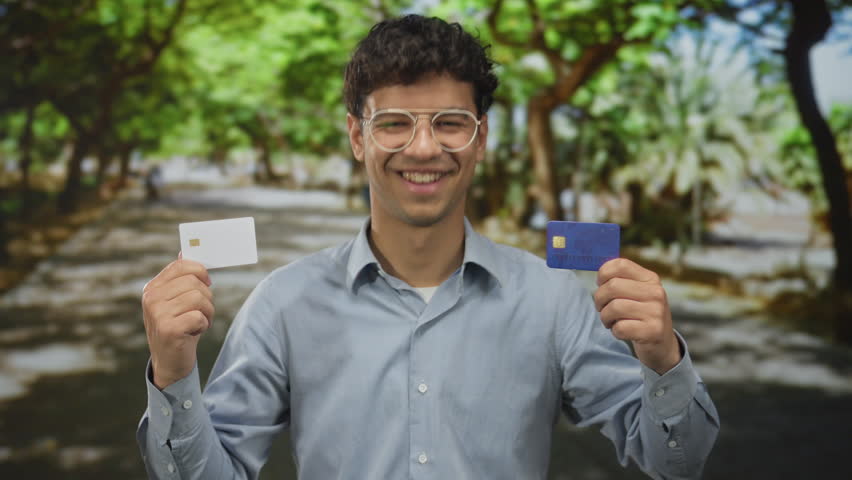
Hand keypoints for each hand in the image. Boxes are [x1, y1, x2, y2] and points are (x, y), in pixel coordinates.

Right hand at [141, 255, 213, 388]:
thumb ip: (180, 278)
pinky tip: (194, 333)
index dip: (200, 272)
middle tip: (201, 312)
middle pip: (195, 282)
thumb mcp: (177, 300)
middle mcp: (151, 298)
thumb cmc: (179, 328)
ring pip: (200, 298)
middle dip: (207, 298)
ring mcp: (158, 314)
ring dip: (207, 312)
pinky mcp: (168, 329)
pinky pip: (199, 316)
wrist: (170, 362)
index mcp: (153, 288)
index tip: (206, 283)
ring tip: (198, 323)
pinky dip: (204, 325)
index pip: (181, 265)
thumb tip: (185, 249)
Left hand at [593, 258, 679, 374]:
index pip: (620, 264)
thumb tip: (598, 273)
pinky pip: (620, 327)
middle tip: (602, 308)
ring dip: (605, 317)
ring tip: (610, 321)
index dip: (603, 274)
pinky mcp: (653, 331)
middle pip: (613, 286)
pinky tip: (622, 331)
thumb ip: (619, 280)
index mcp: (650, 279)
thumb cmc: (640, 315)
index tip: (600, 285)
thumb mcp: (636, 293)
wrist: (661, 344)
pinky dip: (615, 331)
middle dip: (599, 299)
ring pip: (614, 307)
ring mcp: (656, 312)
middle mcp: (656, 292)